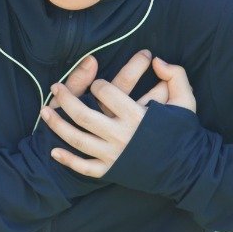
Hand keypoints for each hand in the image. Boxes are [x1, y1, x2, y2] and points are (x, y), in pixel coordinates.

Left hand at [40, 51, 196, 177]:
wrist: (188, 171)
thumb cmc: (185, 134)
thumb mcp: (186, 101)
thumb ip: (175, 75)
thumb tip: (157, 60)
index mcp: (137, 116)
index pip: (107, 93)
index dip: (98, 84)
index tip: (96, 84)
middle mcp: (121, 135)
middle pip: (84, 114)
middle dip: (66, 98)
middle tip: (55, 87)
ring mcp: (113, 155)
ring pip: (77, 139)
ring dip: (57, 125)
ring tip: (44, 112)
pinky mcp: (111, 171)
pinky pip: (84, 167)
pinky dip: (67, 159)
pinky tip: (54, 150)